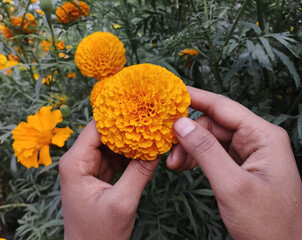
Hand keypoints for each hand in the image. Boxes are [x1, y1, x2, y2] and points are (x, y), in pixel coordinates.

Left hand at [60, 120, 159, 239]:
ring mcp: (89, 167)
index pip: (97, 127)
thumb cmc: (98, 234)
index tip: (141, 108)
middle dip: (128, 128)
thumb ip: (140, 172)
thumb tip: (157, 146)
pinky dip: (130, 155)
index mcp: (75, 162)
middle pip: (105, 133)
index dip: (119, 116)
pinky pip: (116, 157)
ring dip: (131, 142)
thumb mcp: (122, 202)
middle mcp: (79, 160)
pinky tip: (146, 153)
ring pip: (112, 144)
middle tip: (152, 120)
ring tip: (152, 134)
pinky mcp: (98, 174)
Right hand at [167, 87, 301, 239]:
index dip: (195, 98)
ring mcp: (248, 153)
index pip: (223, 107)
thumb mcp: (232, 186)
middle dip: (189, 135)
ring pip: (211, 139)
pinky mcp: (240, 166)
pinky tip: (185, 165)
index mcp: (263, 137)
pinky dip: (197, 158)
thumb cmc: (267, 224)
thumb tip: (180, 124)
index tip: (170, 95)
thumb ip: (205, 151)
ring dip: (190, 148)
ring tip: (175, 164)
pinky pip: (214, 153)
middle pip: (214, 124)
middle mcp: (257, 140)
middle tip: (170, 152)